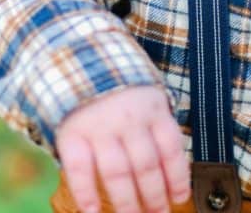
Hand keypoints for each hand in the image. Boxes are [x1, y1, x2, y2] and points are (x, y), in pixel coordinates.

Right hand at [56, 85, 190, 212]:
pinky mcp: (72, 132)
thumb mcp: (147, 91)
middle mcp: (129, 118)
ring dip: (127, 203)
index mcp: (152, 107)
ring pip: (117, 173)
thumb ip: (157, 122)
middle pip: (146, 166)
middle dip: (154, 197)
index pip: (170, 148)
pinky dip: (85, 193)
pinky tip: (92, 212)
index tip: (178, 198)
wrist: (78, 54)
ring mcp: (100, 126)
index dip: (177, 177)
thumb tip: (172, 165)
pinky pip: (80, 168)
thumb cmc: (120, 82)